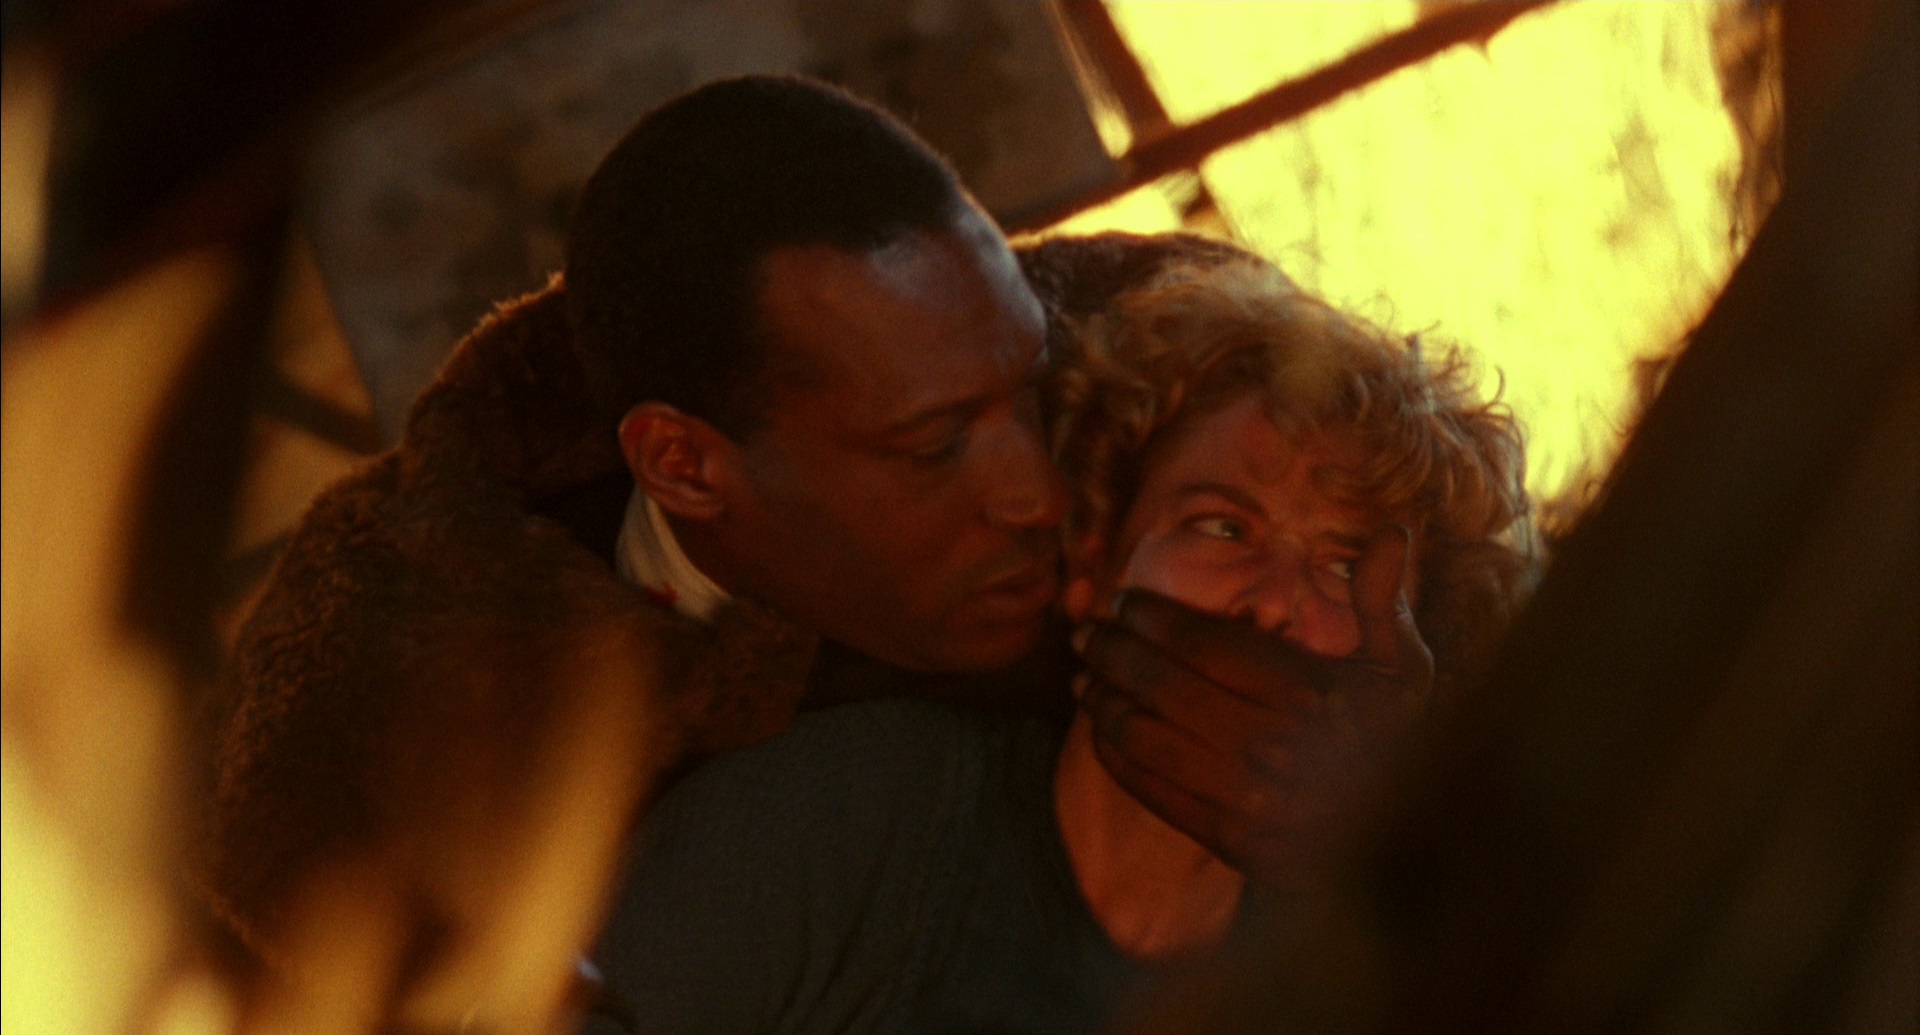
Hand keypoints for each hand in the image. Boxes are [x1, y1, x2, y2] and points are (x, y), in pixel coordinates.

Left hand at [1076, 526, 1433, 881]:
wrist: (1399, 850)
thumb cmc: (1393, 744)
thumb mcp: (1402, 672)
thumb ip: (1381, 604)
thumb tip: (1389, 531)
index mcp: (1311, 693)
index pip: (1205, 644)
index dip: (1152, 618)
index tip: (1123, 600)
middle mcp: (1274, 745)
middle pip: (1162, 685)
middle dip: (1112, 650)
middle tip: (1086, 632)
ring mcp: (1248, 799)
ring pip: (1146, 736)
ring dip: (1102, 701)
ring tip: (1084, 676)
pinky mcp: (1229, 840)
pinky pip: (1150, 787)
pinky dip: (1114, 754)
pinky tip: (1102, 729)